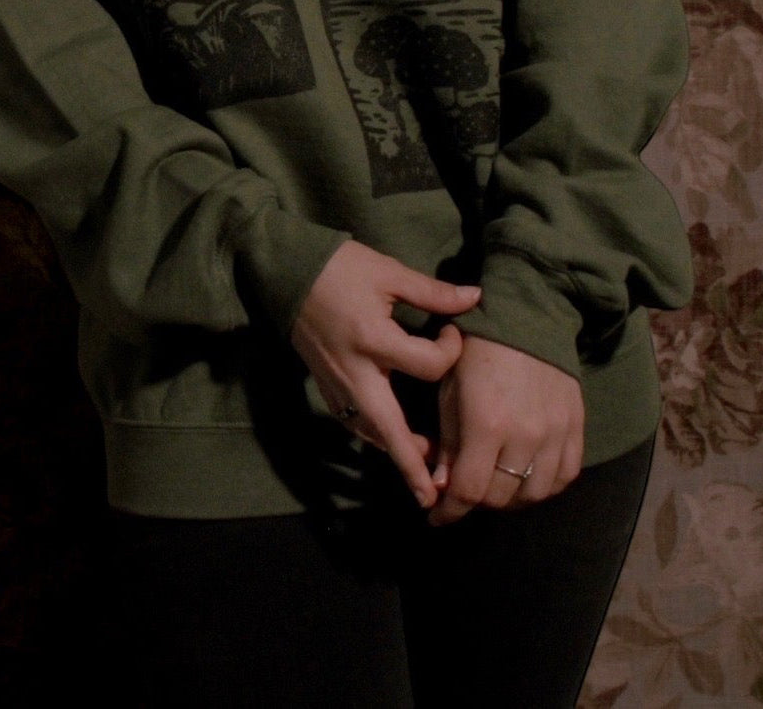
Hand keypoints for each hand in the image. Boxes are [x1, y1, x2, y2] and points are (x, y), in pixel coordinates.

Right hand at [290, 239, 483, 508]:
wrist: (287, 271)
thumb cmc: (340, 268)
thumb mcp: (390, 273)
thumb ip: (433, 292)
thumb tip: (475, 297)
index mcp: (374, 341)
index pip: (427, 365)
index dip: (449, 352)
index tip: (453, 334)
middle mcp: (355, 372)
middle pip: (389, 430)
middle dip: (411, 464)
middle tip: (434, 495)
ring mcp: (336, 384)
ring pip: (368, 431)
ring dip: (395, 451)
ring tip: (423, 466)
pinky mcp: (324, 386)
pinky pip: (352, 421)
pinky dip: (374, 435)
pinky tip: (389, 436)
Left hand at [426, 336, 583, 525]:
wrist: (527, 318)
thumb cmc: (477, 351)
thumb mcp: (449, 392)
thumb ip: (448, 443)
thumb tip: (443, 487)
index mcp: (487, 424)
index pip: (470, 491)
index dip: (450, 511)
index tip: (437, 517)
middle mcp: (525, 435)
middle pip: (501, 496)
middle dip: (476, 501)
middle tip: (465, 492)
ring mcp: (556, 433)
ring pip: (534, 493)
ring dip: (510, 498)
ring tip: (495, 487)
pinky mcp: (576, 427)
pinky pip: (565, 476)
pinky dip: (544, 485)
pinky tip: (528, 478)